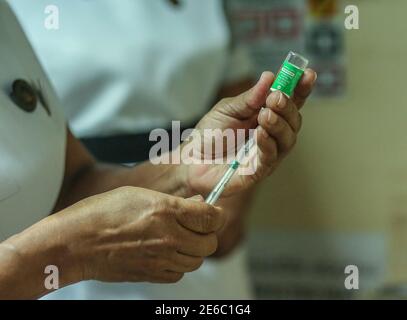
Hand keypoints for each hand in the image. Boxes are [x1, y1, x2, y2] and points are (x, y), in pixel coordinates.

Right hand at [60, 187, 224, 282]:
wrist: (75, 243)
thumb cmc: (103, 212)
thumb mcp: (140, 195)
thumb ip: (173, 202)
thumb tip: (198, 207)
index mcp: (166, 211)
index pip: (212, 218)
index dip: (216, 214)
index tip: (212, 213)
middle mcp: (168, 238)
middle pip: (209, 243)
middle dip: (207, 233)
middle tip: (195, 226)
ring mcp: (160, 259)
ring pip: (197, 261)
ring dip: (194, 250)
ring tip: (178, 239)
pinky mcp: (151, 275)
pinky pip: (179, 274)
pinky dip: (179, 265)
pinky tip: (166, 253)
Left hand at [181, 69, 316, 196]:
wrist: (190, 160)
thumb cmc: (210, 134)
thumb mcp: (227, 109)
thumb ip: (249, 98)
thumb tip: (270, 77)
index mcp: (266, 116)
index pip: (290, 102)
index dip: (301, 89)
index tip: (308, 74)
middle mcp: (272, 135)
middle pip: (293, 121)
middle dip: (288, 107)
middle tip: (276, 98)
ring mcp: (267, 154)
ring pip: (287, 140)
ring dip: (279, 124)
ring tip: (265, 114)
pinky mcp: (257, 171)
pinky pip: (270, 158)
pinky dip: (268, 144)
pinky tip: (260, 134)